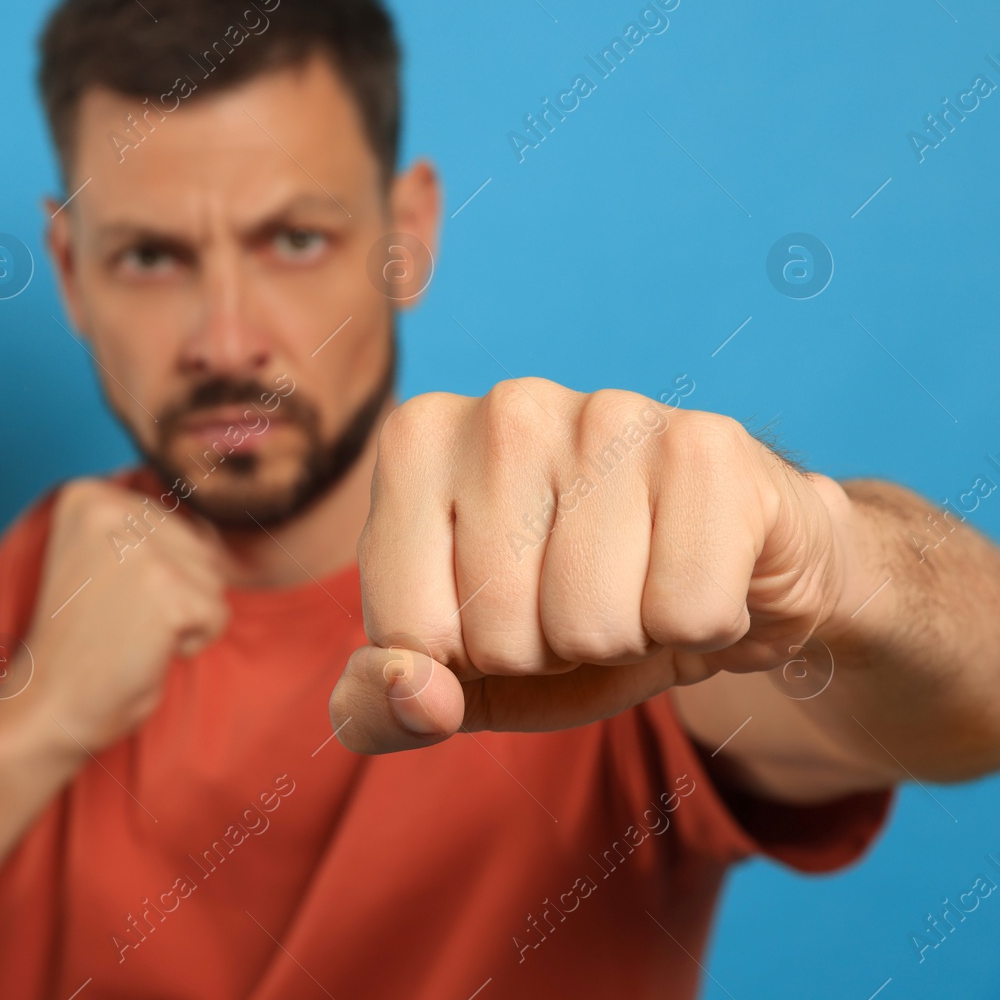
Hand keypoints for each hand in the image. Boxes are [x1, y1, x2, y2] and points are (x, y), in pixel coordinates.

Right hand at [23, 479, 231, 753]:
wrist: (48, 702)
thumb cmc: (80, 639)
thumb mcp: (105, 558)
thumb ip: (145, 528)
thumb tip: (215, 523)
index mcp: (89, 494)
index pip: (174, 522)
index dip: (154, 573)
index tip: (105, 597)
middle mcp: (112, 506)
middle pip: (198, 547)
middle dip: (175, 593)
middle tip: (118, 621)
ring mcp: (141, 547)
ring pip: (213, 579)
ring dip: (183, 616)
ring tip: (129, 632)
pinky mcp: (168, 590)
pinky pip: (218, 615)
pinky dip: (192, 642)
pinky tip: (143, 649)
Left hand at [330, 380, 868, 752]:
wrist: (727, 564)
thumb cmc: (568, 608)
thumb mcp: (459, 670)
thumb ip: (383, 703)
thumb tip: (418, 697)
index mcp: (416, 442)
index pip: (406, 632)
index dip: (464, 662)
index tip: (501, 610)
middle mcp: (503, 408)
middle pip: (499, 637)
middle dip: (547, 653)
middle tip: (581, 597)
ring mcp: (607, 413)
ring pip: (590, 627)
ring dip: (624, 641)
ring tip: (637, 583)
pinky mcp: (707, 445)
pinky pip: (686, 614)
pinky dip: (701, 626)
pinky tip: (699, 569)